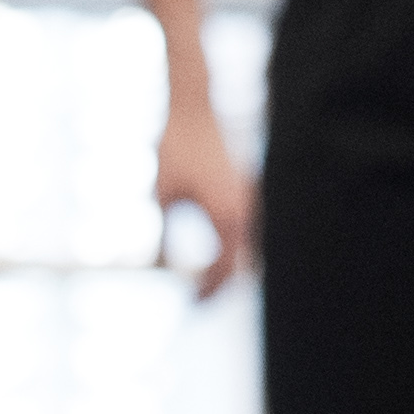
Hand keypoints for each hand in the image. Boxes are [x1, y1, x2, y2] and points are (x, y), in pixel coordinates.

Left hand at [156, 97, 255, 298]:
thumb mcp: (163, 196)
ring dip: (233, 267)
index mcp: (226, 215)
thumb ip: (168, 233)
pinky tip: (223, 254)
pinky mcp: (247, 187)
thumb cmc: (175, 147)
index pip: (224, 270)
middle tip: (201, 302)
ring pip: (250, 247)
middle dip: (223, 285)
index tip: (194, 306)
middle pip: (243, 264)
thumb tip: (166, 266)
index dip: (209, 293)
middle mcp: (245, 208)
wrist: (193, 107)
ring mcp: (250, 196)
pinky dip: (237, 246)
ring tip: (210, 284)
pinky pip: (249, 228)